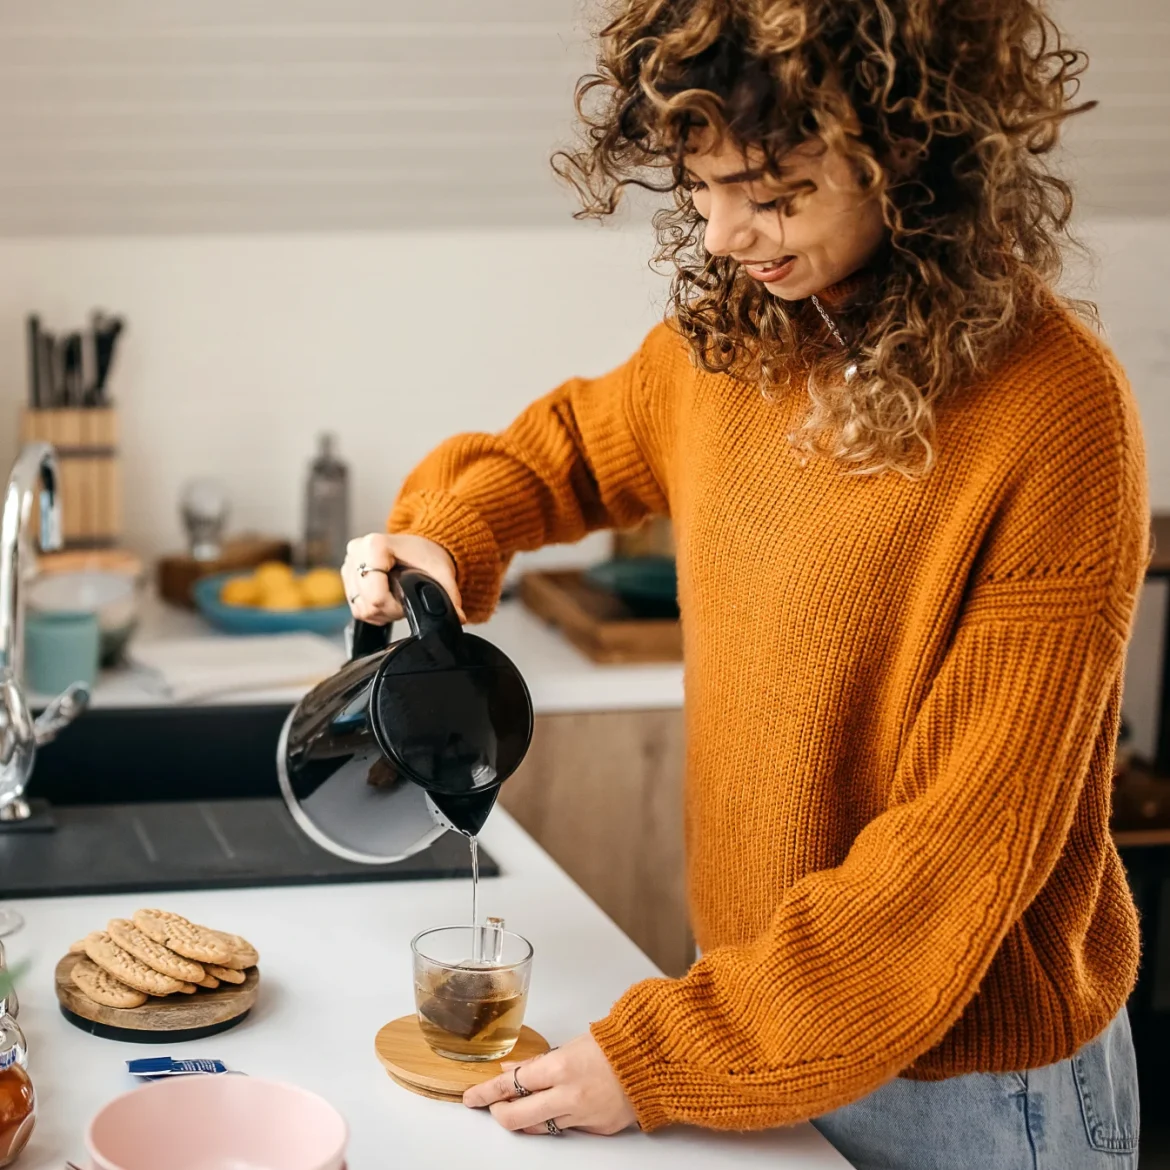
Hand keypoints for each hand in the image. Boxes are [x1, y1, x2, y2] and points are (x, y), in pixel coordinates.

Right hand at [341, 533, 464, 625]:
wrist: (419, 545)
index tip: (409, 598)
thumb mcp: (442, 573)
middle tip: (406, 599)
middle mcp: (357, 551)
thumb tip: (457, 618)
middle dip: (390, 610)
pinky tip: (387, 598)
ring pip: (360, 608)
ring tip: (398, 597)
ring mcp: (349, 563)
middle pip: (367, 604)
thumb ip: (450, 596)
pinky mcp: (346, 574)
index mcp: (375, 545)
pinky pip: (355, 606)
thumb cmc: (427, 554)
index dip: (395, 606)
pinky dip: (373, 609)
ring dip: (381, 612)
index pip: (376, 595)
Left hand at [463, 1032, 636, 1136]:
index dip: (487, 1093)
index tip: (472, 1097)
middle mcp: (568, 1096)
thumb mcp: (572, 1044)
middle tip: (491, 1108)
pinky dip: (558, 1119)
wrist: (653, 1061)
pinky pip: (567, 1128)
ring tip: (522, 1108)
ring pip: (539, 1127)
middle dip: (499, 1114)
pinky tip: (557, 1108)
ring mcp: (582, 1116)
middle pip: (517, 1117)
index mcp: (560, 1067)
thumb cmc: (617, 1044)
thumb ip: (539, 1062)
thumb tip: (512, 1069)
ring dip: (526, 1119)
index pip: (511, 1085)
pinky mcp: (596, 1129)